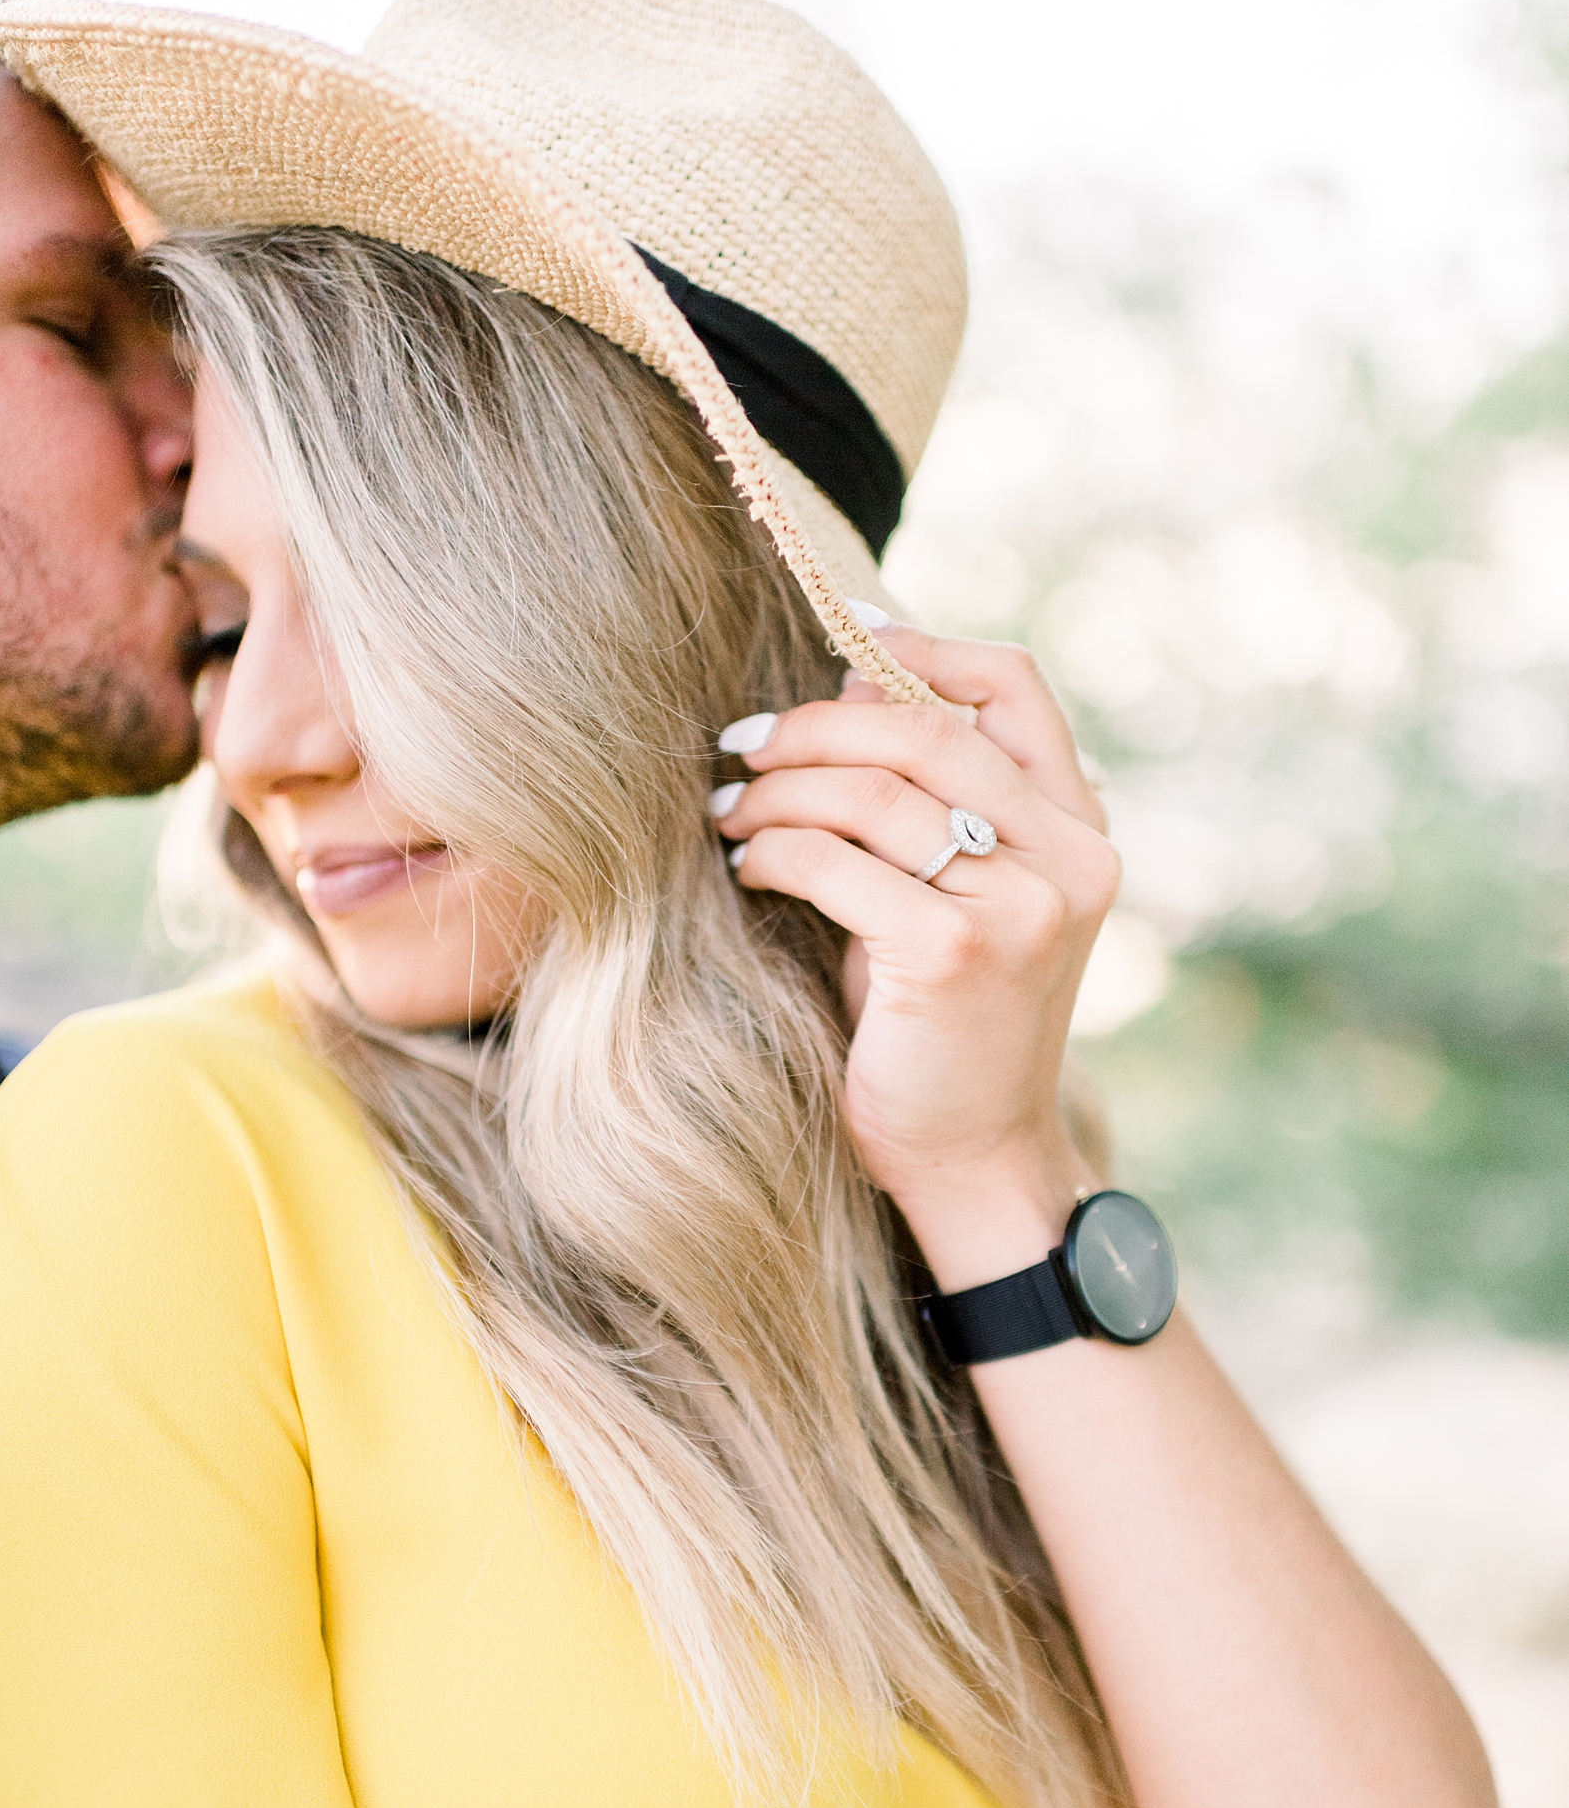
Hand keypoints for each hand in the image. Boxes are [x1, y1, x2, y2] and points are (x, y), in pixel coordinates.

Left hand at [718, 629, 1115, 1264]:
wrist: (974, 1158)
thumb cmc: (947, 1026)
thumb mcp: (955, 893)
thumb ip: (929, 797)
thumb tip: (857, 680)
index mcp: (1079, 830)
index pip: (1014, 686)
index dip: (922, 651)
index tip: (843, 648)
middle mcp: (1067, 858)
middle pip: (924, 730)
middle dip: (815, 728)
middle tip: (744, 748)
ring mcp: (1020, 904)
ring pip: (873, 793)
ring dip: (779, 791)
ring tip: (729, 813)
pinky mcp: (957, 950)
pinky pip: (837, 862)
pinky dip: (775, 853)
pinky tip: (748, 870)